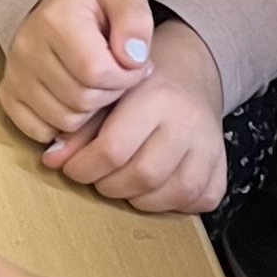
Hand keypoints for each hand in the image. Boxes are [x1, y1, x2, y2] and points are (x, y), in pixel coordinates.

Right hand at [0, 0, 156, 145]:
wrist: (57, 7)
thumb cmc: (95, 4)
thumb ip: (136, 21)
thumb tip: (133, 60)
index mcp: (55, 19)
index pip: (97, 71)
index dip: (127, 77)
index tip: (135, 66)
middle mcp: (26, 47)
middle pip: (82, 99)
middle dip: (110, 93)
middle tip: (116, 76)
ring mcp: (13, 73)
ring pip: (65, 121)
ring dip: (90, 111)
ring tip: (97, 85)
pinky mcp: (8, 94)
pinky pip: (40, 131)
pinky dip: (63, 125)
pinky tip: (74, 100)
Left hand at [42, 18, 227, 213]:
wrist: (189, 74)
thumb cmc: (141, 86)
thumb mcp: (106, 95)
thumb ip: (79, 128)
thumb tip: (54, 160)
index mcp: (157, 97)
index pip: (113, 149)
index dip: (84, 167)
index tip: (73, 167)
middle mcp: (189, 122)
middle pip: (142, 176)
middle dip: (109, 185)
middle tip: (98, 177)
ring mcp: (210, 146)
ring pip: (172, 194)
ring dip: (138, 198)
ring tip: (123, 181)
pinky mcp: (223, 166)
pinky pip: (198, 200)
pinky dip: (173, 202)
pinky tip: (155, 187)